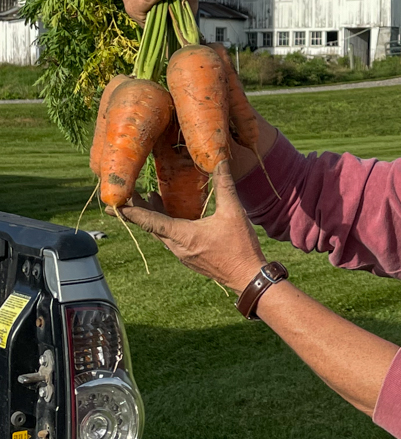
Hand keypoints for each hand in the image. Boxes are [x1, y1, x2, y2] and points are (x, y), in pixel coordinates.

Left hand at [114, 161, 265, 293]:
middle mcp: (177, 247)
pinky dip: (166, 225)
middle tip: (125, 195)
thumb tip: (220, 160)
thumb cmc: (240, 246)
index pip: (150, 221)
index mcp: (182, 236)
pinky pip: (171, 240)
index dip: (132, 211)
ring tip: (150, 197)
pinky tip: (174, 216)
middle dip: (138, 210)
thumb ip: (224, 185)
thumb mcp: (233, 212)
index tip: (114, 203)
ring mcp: (182, 255)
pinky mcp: (189, 259)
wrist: (248, 278)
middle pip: (151, 227)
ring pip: (161, 233)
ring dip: (153, 216)